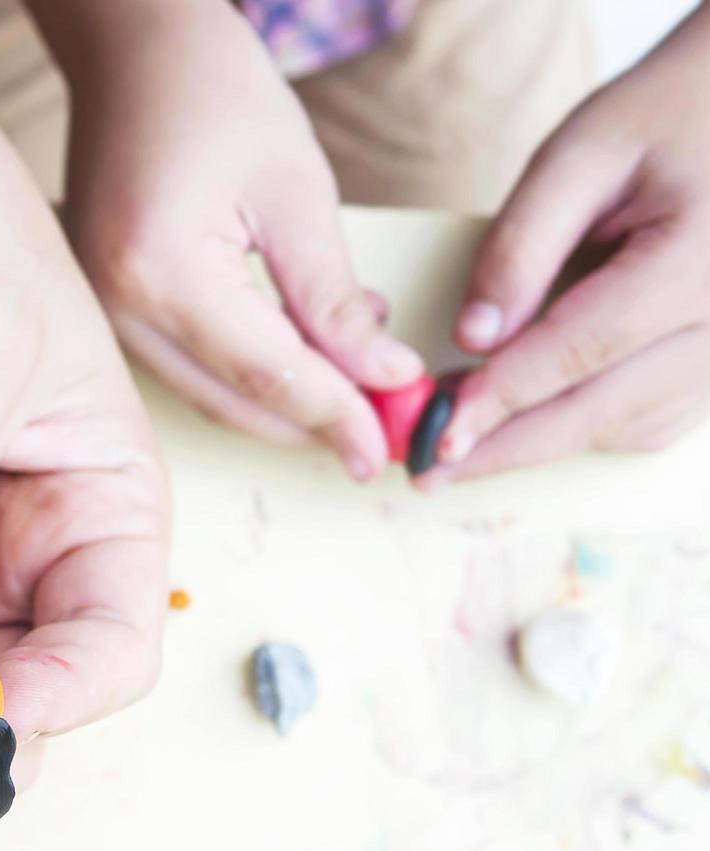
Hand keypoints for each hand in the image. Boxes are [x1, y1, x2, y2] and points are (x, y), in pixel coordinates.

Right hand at [30, 0, 422, 479]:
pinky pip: (184, 366)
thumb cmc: (213, 93)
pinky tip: (300, 348)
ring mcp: (101, 311)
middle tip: (381, 433)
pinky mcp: (106, 308)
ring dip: (283, 401)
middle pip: (229, 401)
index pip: (265, 374)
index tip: (386, 446)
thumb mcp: (296, 190)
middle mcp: (116, 305)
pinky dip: (245, 374)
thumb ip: (333, 297)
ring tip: (356, 377)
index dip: (335, 415)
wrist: (133, 54)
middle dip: (311, 423)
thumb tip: (382, 378)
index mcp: (161, 269)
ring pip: (206, 394)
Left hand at [424, 9, 709, 485]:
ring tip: (465, 439)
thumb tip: (473, 337)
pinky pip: (655, 421)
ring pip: (628, 427)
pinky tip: (527, 418)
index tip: (439, 430)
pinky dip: (588, 427)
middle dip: (509, 446)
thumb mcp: (581, 155)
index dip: (503, 397)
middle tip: (431, 469)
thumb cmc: (663, 117)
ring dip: (544, 441)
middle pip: (604, 409)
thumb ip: (522, 245)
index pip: (583, 349)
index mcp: (698, 259)